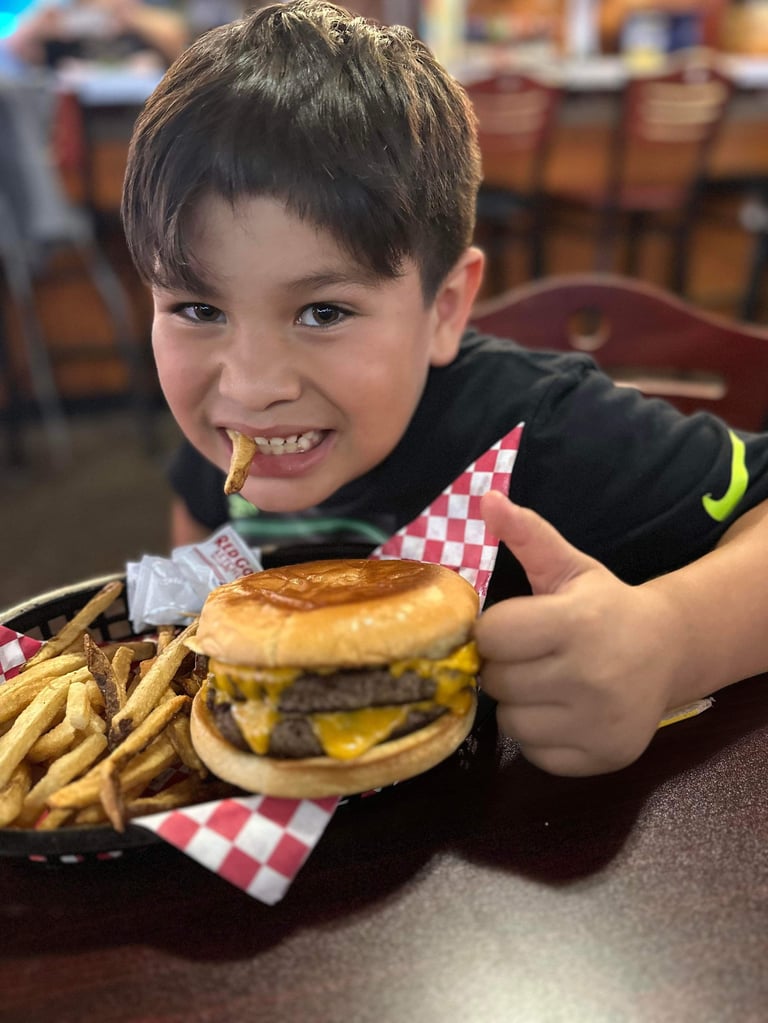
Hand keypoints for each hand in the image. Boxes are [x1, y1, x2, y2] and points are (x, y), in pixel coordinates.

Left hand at [475, 491, 680, 775]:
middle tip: (534, 655)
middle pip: (497, 680)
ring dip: (519, 703)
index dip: (496, 630)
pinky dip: (540, 735)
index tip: (518, 626)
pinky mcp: (603, 758)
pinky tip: (563, 711)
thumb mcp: (569, 566)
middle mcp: (590, 677)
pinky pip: (534, 753)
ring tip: (546, 683)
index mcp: (576, 623)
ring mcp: (598, 723)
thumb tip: (485, 498)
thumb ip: (527, 534)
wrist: (668, 651)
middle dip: (506, 665)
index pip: (491, 635)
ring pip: (510, 722)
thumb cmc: (606, 606)